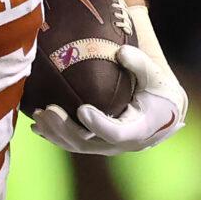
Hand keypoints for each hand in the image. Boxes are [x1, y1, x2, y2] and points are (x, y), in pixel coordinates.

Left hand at [28, 10, 186, 154]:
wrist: (163, 113)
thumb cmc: (159, 91)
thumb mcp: (155, 76)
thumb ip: (140, 64)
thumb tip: (120, 51)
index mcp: (138, 130)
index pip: (116, 133)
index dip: (98, 124)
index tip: (82, 109)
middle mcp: (121, 145)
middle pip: (88, 142)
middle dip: (65, 127)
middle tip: (48, 109)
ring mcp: (106, 147)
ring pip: (77, 146)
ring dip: (55, 132)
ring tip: (38, 115)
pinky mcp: (96, 145)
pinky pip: (73, 144)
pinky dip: (55, 136)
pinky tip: (37, 126)